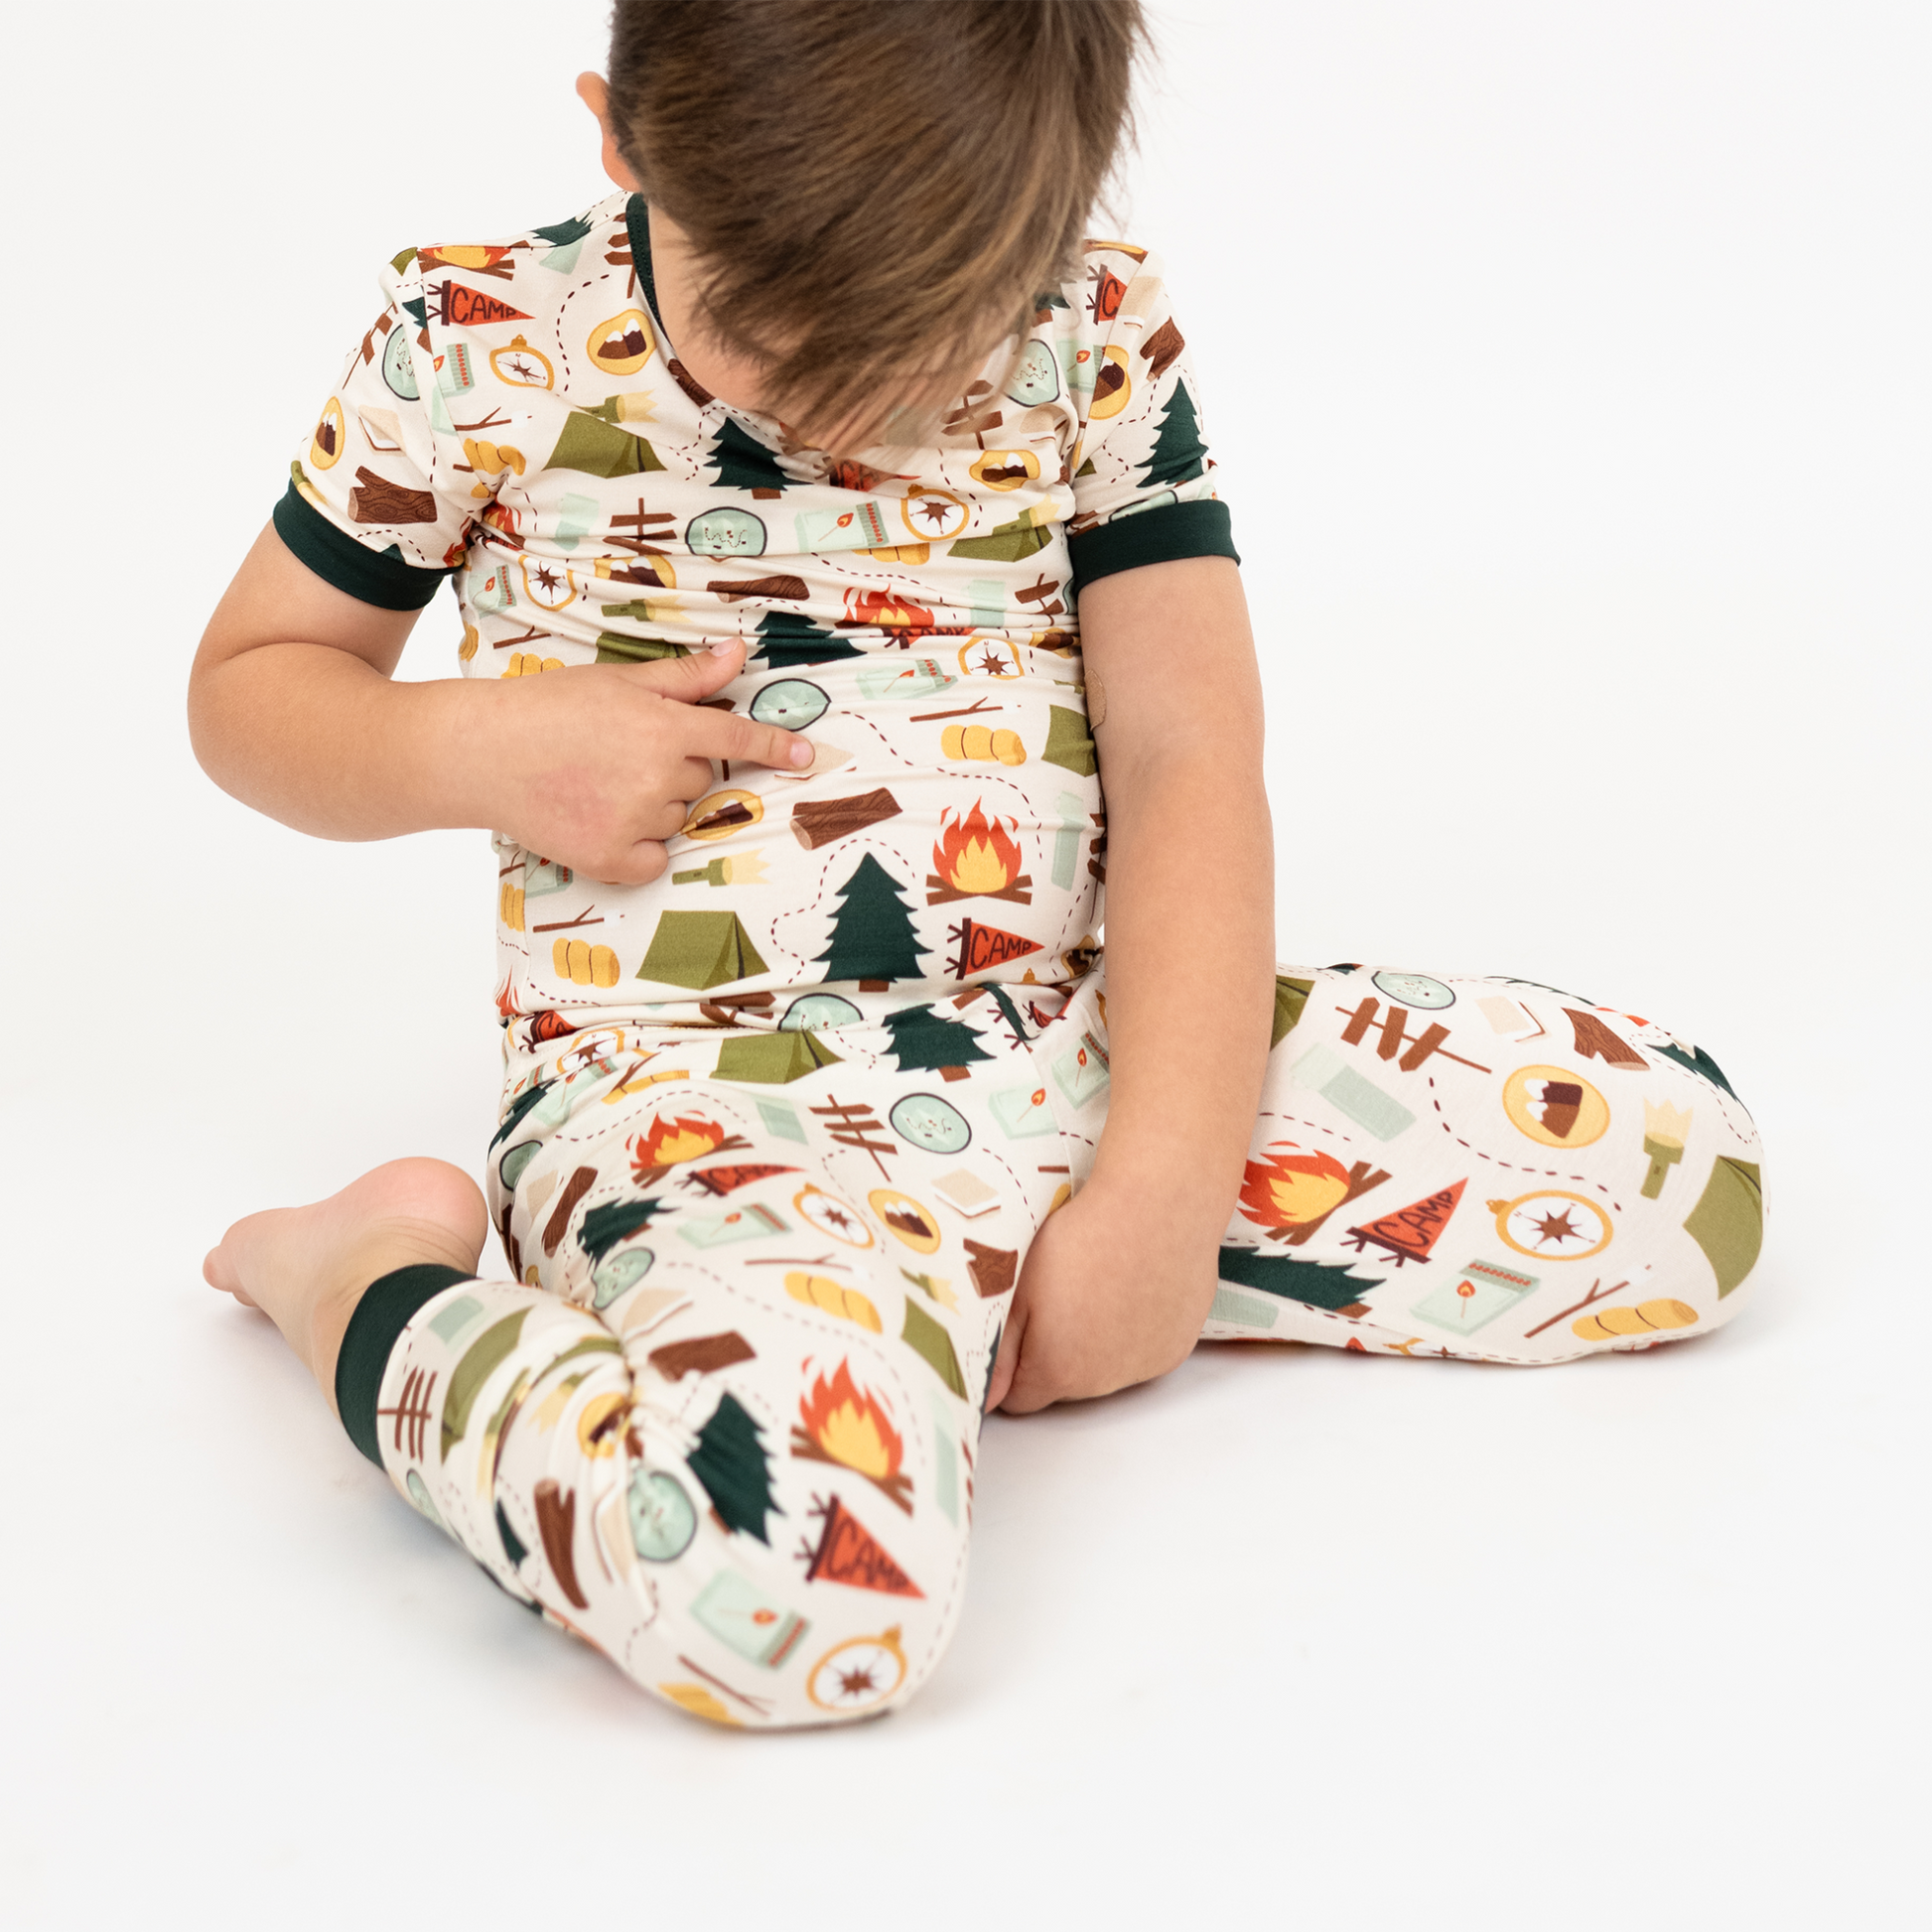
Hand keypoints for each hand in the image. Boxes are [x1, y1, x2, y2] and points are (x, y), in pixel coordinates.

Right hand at [464, 639, 811, 883]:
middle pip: (697, 781)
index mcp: (664, 728)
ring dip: (649, 805)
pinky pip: (653, 861)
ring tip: (594, 783)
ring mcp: (637, 822)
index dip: (775, 749)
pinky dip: (635, 849)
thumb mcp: (618, 681)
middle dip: (669, 768)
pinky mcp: (611, 860)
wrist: (480, 753)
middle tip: (614, 754)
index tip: (807, 758)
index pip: (736, 741)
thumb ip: (685, 677)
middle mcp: (659, 777)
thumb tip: (740, 654)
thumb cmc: (547, 708)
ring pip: (673, 818)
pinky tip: (597, 821)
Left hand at [986, 1182, 1222, 1413]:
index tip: (1019, 1325)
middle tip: (1062, 1295)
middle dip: (1056, 1352)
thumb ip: (999, 1348)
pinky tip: (1133, 1291)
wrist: (1157, 1206)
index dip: (1013, 1363)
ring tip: (1100, 1287)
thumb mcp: (1020, 1285)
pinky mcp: (1176, 1348)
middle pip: (1064, 1385)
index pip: (1019, 1398)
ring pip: (1106, 1371)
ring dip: (1097, 1345)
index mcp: (1058, 1370)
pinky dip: (1135, 1334)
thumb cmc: (1084, 1237)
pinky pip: (1143, 1354)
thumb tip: (983, 1397)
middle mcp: (1104, 1382)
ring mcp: (1145, 1366)